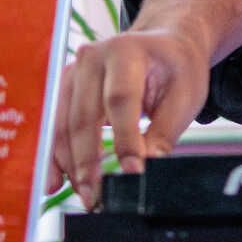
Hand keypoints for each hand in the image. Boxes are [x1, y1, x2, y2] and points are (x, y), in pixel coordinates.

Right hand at [52, 26, 211, 195]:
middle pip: (84, 115)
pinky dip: (57, 155)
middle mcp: (93, 57)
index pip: (121, 99)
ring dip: (69, 163)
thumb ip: (163, 133)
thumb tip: (143, 168)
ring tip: (82, 194)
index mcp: (127, 51)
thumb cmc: (176, 69)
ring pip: (64, 124)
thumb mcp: (184, 98)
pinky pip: (57, 125)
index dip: (124, 138)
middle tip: (96, 196)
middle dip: (88, 161)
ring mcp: (74, 72)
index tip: (132, 172)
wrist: (164, 45)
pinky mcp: (66, 89)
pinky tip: (57, 180)